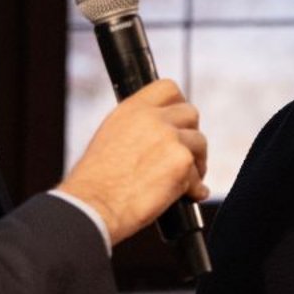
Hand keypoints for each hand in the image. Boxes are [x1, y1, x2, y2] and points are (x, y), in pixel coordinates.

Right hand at [56, 79, 208, 244]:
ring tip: (186, 179)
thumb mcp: (110, 136)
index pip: (168, 88)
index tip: (180, 121)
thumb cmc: (95, 182)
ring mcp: (170, 139)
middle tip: (185, 154)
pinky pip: (198, 174)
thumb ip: (137, 126)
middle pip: (190, 113)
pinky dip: (194, 188)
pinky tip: (185, 196)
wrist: (93, 205)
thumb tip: (160, 132)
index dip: (179, 104)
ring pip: (199, 143)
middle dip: (190, 134)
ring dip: (195, 162)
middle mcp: (152, 119)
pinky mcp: (181, 163)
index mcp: (132, 109)